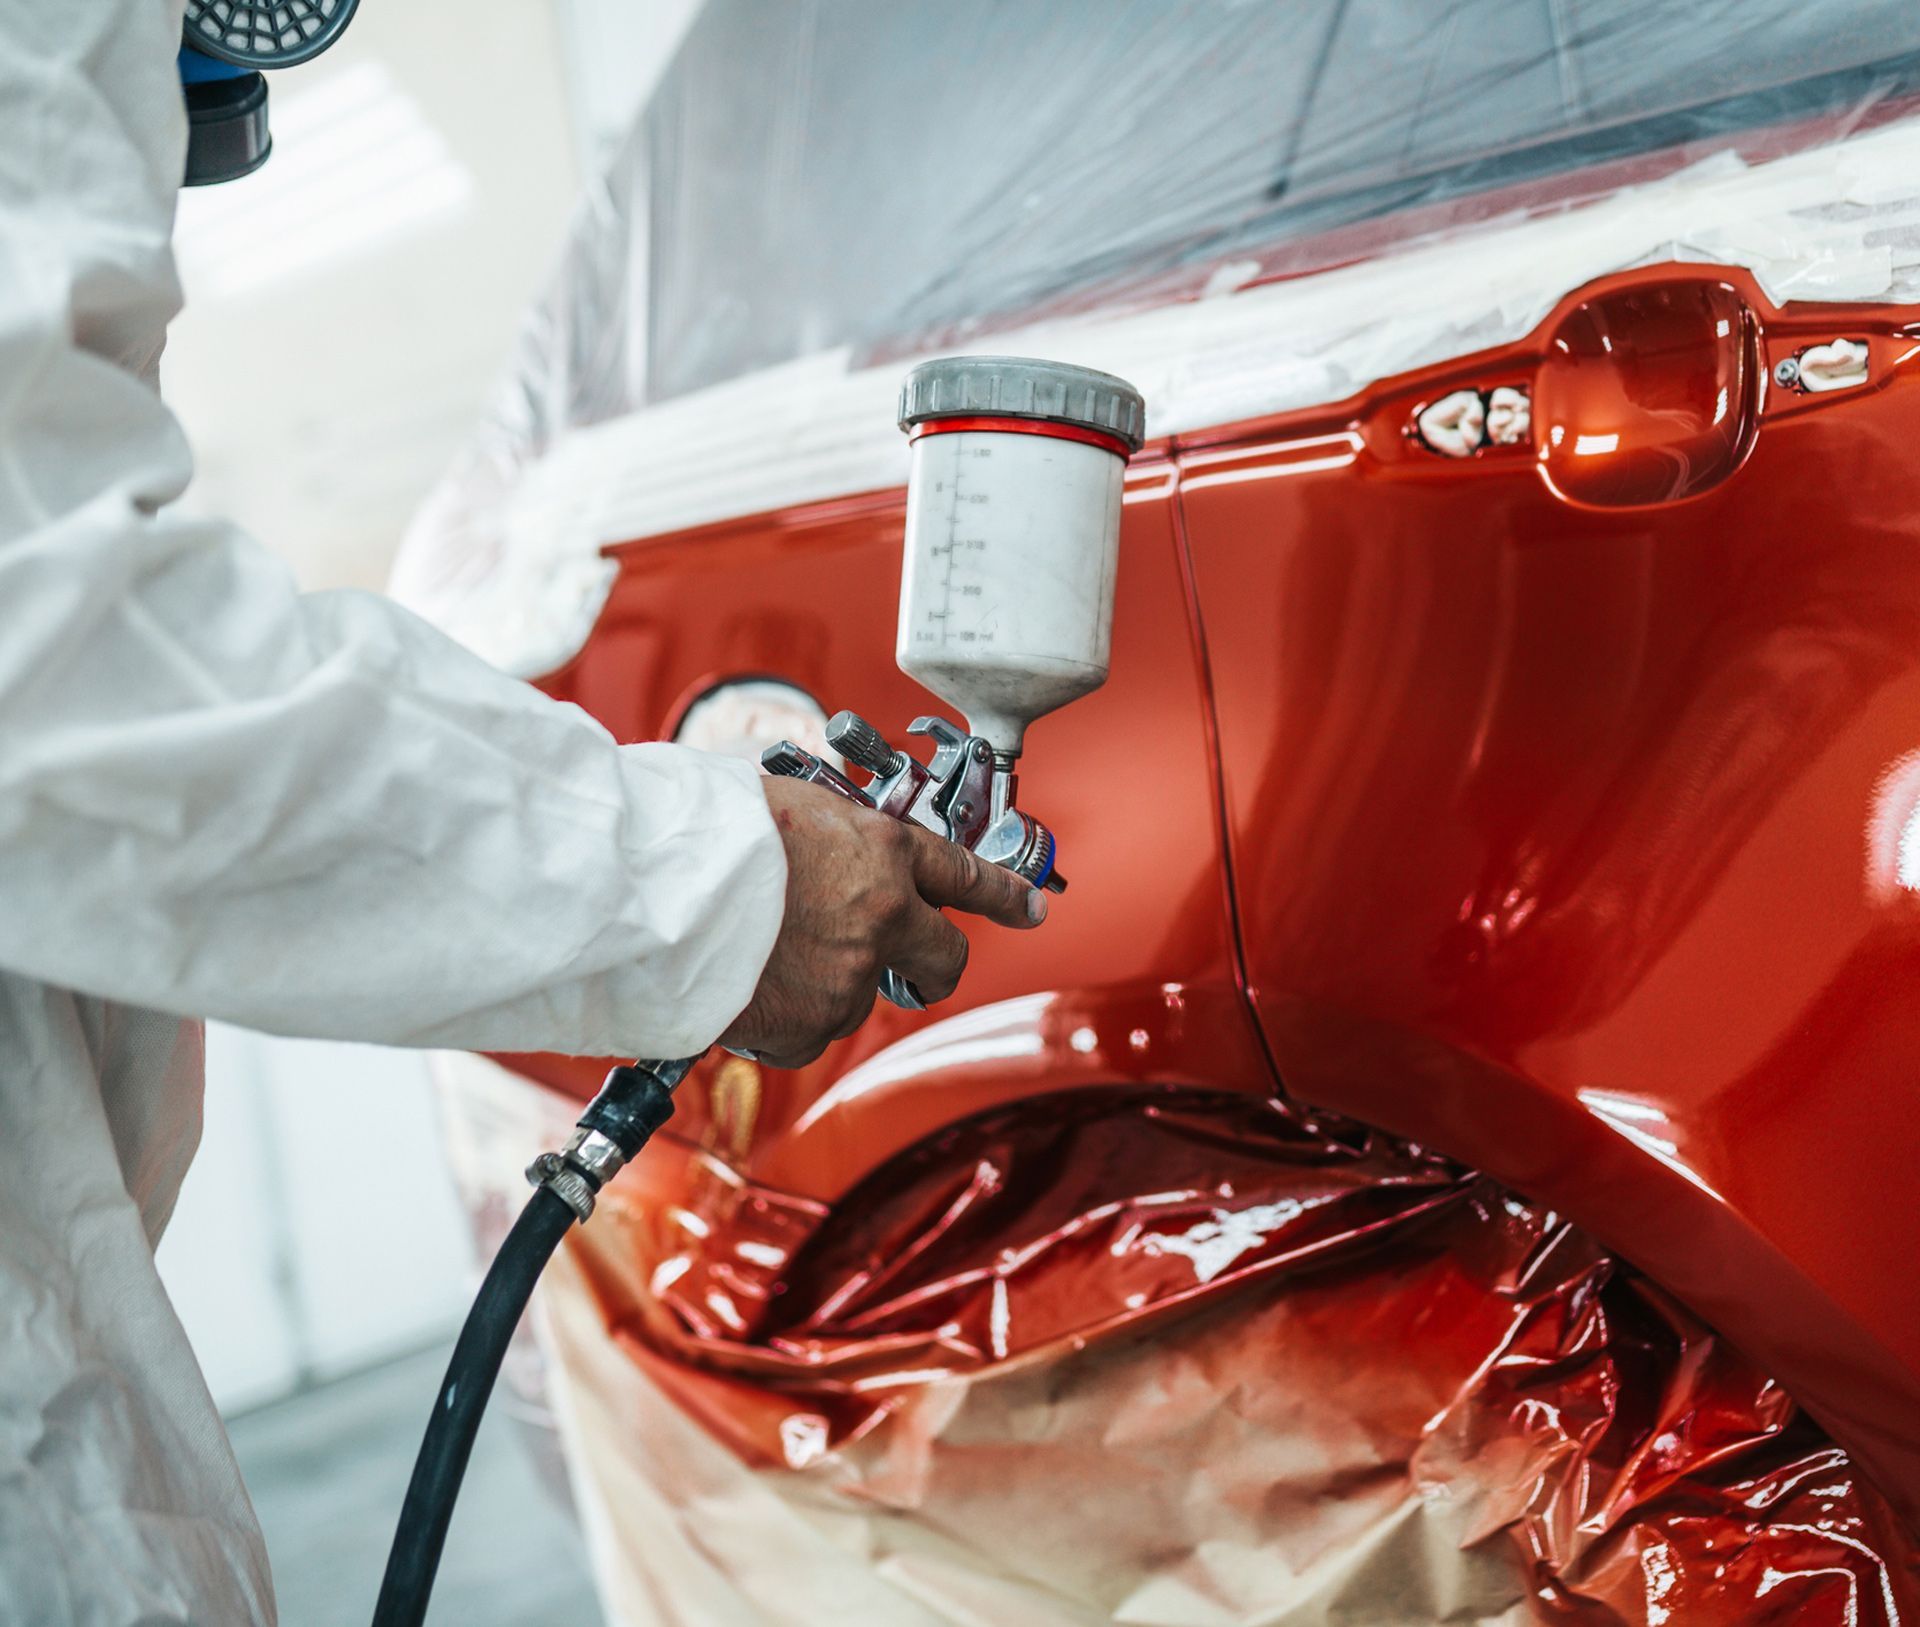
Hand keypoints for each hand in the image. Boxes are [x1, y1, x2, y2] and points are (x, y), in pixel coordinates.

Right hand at [720, 776, 1045, 1067]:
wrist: (659, 891)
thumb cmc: (710, 832)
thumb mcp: (793, 804)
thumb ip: (834, 836)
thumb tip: (836, 853)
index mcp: (883, 852)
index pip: (964, 875)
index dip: (1003, 894)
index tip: (1029, 907)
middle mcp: (883, 918)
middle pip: (945, 957)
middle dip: (936, 963)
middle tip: (913, 965)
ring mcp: (849, 979)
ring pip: (858, 994)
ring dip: (825, 981)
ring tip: (761, 950)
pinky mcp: (809, 1027)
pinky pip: (807, 1032)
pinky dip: (783, 1018)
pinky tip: (745, 984)